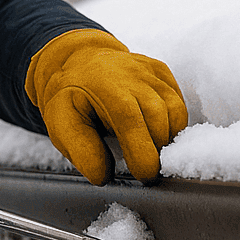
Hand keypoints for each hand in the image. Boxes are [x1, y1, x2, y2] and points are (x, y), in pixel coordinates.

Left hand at [26, 28, 187, 184]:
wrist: (79, 62)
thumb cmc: (71, 97)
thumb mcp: (61, 123)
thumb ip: (80, 151)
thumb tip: (103, 176)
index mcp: (105, 86)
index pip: (131, 119)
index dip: (142, 151)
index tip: (144, 175)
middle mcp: (131, 73)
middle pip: (159, 116)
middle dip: (156, 149)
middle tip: (145, 168)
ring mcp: (149, 70)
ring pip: (175, 110)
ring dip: (166, 137)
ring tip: (148, 149)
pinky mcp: (162, 71)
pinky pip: (178, 102)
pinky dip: (172, 123)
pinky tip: (153, 131)